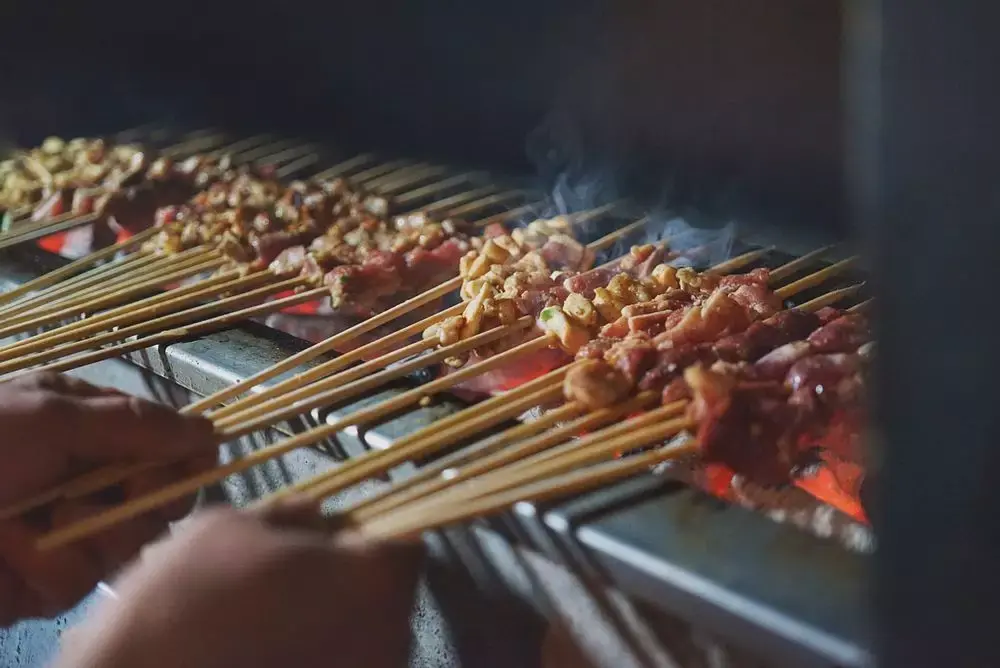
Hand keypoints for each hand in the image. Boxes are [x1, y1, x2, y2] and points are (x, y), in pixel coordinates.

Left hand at [0, 371, 215, 623]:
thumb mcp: (49, 418)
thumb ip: (134, 424)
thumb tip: (212, 430)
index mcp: (81, 423)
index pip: (162, 438)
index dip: (185, 454)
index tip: (197, 464)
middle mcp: (83, 474)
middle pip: (158, 490)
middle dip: (143, 496)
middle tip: (119, 494)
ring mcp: (69, 528)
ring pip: (131, 536)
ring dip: (97, 530)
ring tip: (48, 523)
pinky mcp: (51, 578)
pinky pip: (88, 576)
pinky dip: (58, 564)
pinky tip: (21, 550)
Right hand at [54, 503, 422, 667]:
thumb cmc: (184, 604)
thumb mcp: (227, 528)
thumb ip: (290, 514)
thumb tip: (320, 514)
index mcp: (374, 580)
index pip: (405, 543)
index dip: (372, 531)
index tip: (336, 533)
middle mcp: (388, 639)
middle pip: (386, 596)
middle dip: (348, 580)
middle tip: (292, 576)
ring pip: (361, 639)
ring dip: (328, 623)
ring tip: (268, 620)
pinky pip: (337, 667)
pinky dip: (313, 659)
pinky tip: (263, 655)